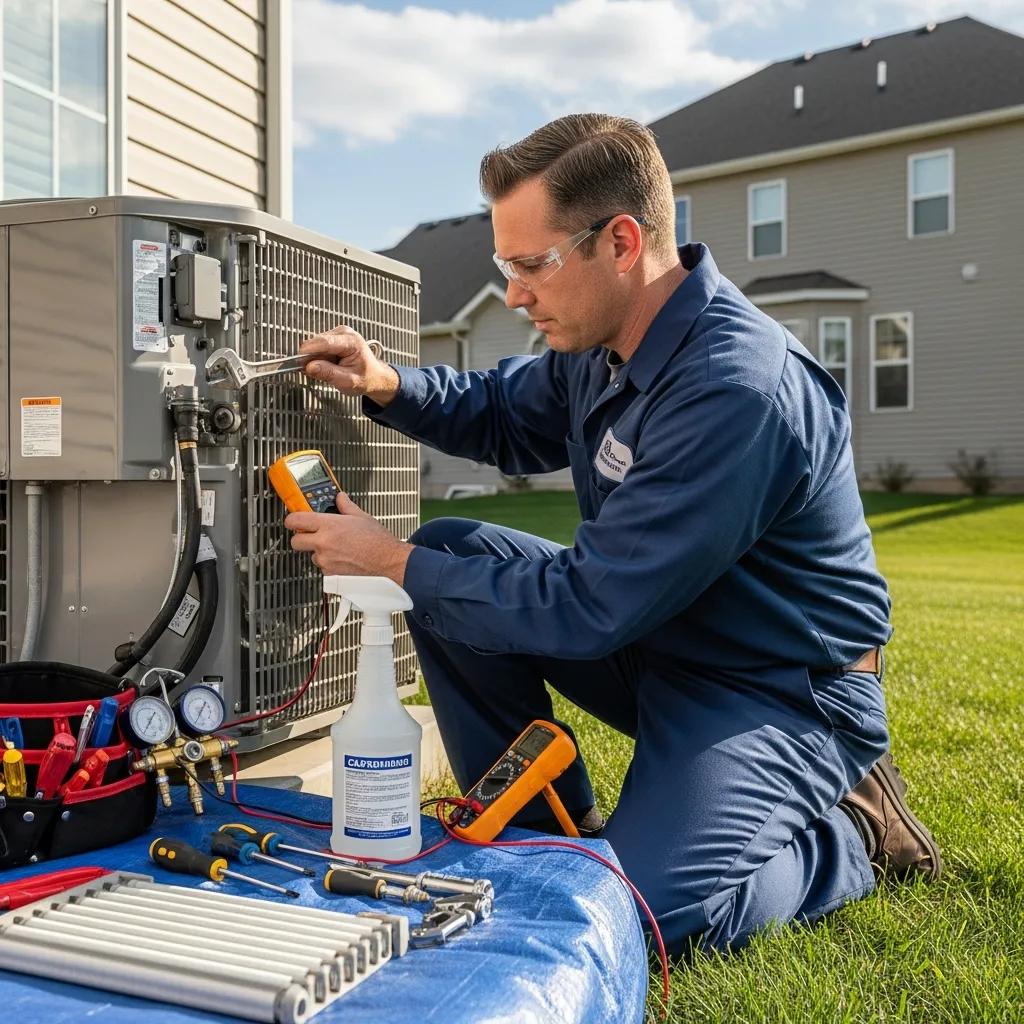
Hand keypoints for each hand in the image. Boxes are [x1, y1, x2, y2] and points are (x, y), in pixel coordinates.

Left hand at [285, 491, 412, 584]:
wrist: (388, 561)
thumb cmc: (377, 541)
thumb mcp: (361, 516)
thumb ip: (346, 506)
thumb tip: (340, 498)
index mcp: (329, 525)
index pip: (295, 520)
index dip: (291, 519)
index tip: (294, 519)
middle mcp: (323, 543)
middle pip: (295, 541)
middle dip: (300, 537)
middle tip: (310, 534)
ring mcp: (326, 559)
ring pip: (310, 555)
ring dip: (318, 551)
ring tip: (335, 547)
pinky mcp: (331, 573)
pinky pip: (322, 567)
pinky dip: (328, 563)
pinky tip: (341, 557)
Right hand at [299, 325, 398, 404]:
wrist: (375, 376)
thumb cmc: (366, 379)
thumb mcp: (348, 382)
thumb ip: (329, 374)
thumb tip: (310, 367)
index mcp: (351, 342)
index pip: (323, 342)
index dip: (308, 352)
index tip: (298, 362)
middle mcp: (344, 333)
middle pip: (316, 343)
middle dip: (312, 359)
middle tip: (319, 374)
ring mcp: (338, 333)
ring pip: (314, 345)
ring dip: (316, 359)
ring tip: (328, 370)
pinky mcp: (332, 337)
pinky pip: (317, 347)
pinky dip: (319, 357)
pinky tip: (328, 365)